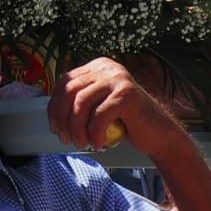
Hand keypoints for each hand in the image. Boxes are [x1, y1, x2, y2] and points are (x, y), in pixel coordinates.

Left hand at [47, 57, 187, 158]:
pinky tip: (98, 144)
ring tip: (82, 143)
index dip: (54, 106)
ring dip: (77, 128)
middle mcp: (107, 68)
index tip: (55, 127)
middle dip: (63, 118)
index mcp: (97, 66)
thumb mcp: (98, 106)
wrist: (158, 134)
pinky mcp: (127, 95)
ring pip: (81, 104)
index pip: (65, 82)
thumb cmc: (126, 123)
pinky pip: (99, 116)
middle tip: (66, 139)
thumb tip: (52, 112)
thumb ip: (80, 101)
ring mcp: (118, 79)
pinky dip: (94, 134)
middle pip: (70, 91)